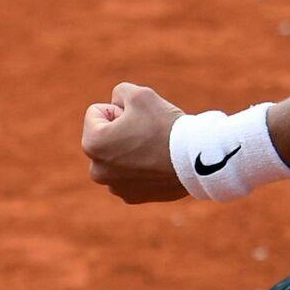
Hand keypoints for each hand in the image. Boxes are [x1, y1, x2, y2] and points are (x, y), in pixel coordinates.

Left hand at [82, 83, 187, 203]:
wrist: (196, 160)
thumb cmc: (165, 125)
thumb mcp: (139, 94)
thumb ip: (120, 92)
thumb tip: (116, 104)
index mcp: (92, 144)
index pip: (96, 113)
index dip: (120, 109)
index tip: (139, 117)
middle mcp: (97, 170)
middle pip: (105, 138)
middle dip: (121, 132)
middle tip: (148, 133)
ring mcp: (115, 187)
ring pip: (118, 158)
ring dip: (131, 151)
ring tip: (155, 149)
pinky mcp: (133, 197)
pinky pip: (132, 176)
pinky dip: (142, 169)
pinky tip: (159, 165)